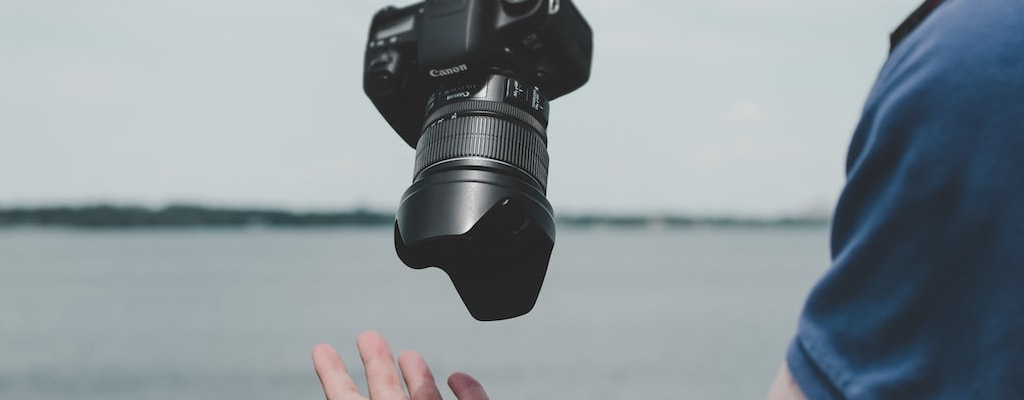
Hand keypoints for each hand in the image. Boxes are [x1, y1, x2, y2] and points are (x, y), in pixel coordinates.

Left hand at [313, 331, 489, 399]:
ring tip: (409, 355)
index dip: (333, 374)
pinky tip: (460, 378)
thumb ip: (348, 397)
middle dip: (377, 363)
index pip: (345, 399)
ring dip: (419, 377)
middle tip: (367, 337)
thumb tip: (334, 390)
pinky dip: (471, 391)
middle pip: (387, 395)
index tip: (320, 349)